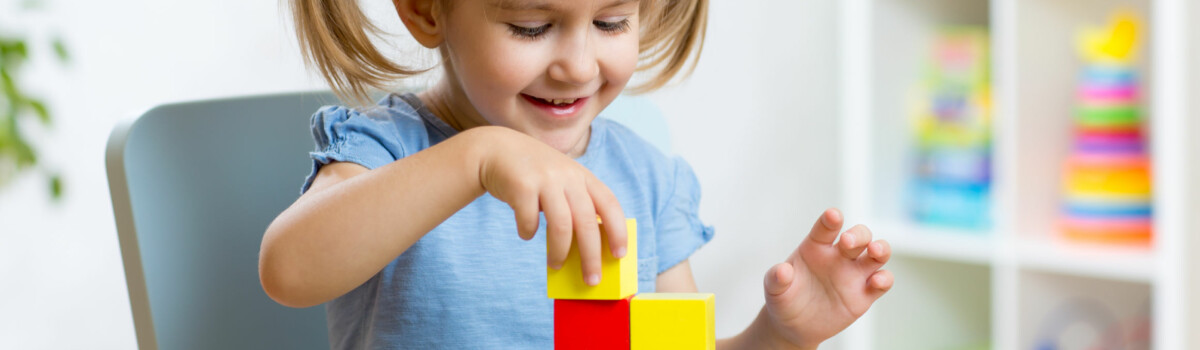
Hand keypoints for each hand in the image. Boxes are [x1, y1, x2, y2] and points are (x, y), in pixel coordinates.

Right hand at [472, 127, 626, 285]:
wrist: (495, 149)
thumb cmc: (532, 175)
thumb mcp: (560, 180)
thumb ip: (575, 204)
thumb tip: (588, 249)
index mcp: (582, 175)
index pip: (609, 204)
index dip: (618, 231)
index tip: (619, 254)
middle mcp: (567, 175)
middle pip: (587, 222)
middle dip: (591, 256)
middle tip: (591, 279)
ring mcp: (545, 179)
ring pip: (561, 226)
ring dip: (559, 252)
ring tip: (555, 265)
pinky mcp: (521, 185)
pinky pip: (529, 220)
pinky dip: (528, 232)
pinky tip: (526, 233)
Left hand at [761, 208, 892, 348]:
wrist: (793, 327)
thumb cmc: (784, 299)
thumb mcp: (774, 290)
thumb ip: (776, 278)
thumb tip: (783, 271)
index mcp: (816, 247)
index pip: (826, 228)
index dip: (831, 220)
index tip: (833, 216)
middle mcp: (839, 256)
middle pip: (859, 236)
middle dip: (858, 235)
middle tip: (847, 242)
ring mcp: (854, 274)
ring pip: (877, 254)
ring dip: (881, 248)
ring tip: (874, 251)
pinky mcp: (864, 295)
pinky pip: (882, 282)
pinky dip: (884, 279)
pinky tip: (877, 281)